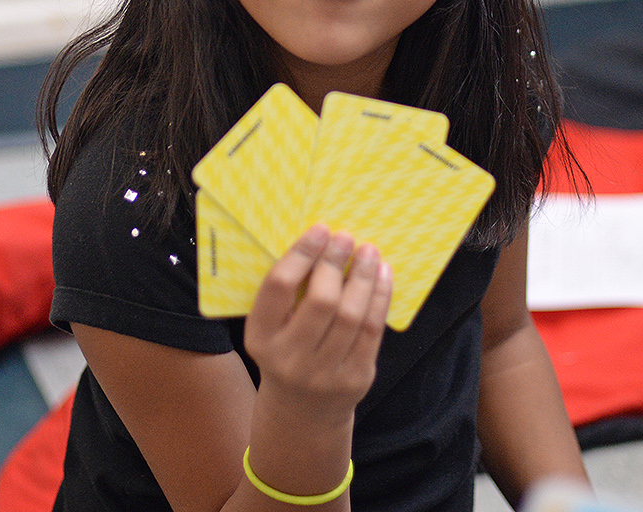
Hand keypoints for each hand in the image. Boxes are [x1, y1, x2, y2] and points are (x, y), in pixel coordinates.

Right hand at [244, 225, 391, 422]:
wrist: (302, 413)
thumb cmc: (285, 353)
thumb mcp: (271, 329)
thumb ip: (287, 295)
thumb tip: (322, 243)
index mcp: (260, 338)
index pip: (278, 287)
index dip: (302, 254)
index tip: (320, 230)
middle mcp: (289, 358)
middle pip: (320, 301)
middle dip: (336, 262)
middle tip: (346, 237)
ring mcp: (324, 373)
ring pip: (351, 315)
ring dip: (363, 277)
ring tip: (368, 252)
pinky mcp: (355, 379)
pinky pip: (372, 331)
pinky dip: (380, 298)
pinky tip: (382, 276)